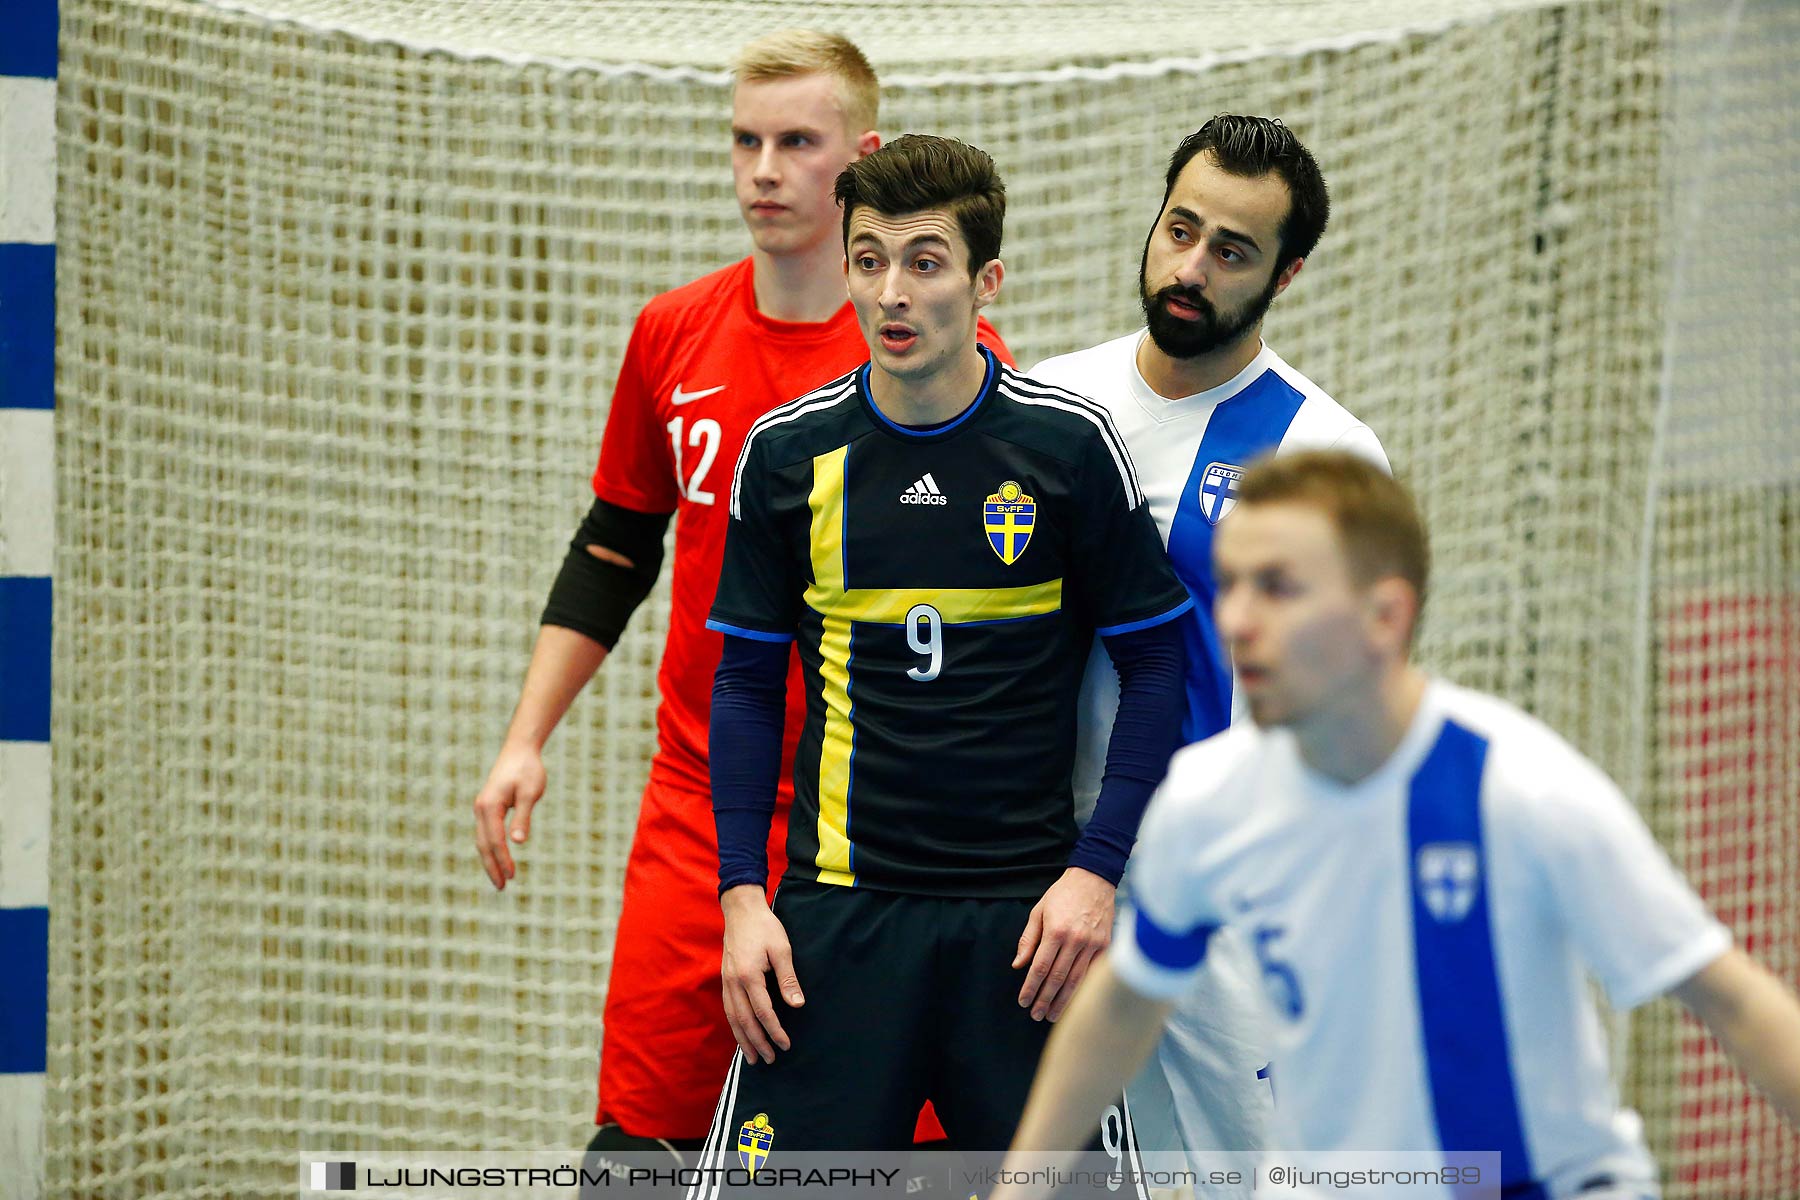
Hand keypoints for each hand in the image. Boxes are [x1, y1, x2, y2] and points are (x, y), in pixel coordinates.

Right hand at [472, 742, 547, 889]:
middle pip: (483, 844)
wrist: (520, 749)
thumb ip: (523, 817)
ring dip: (490, 860)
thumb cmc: (528, 769)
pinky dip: (491, 848)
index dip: (503, 860)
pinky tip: (498, 858)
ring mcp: (482, 807)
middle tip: (501, 888)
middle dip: (492, 866)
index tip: (511, 877)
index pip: (495, 840)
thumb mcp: (530, 793)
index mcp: (489, 806)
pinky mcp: (487, 807)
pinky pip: (486, 833)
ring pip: (483, 840)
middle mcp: (481, 808)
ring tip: (499, 879)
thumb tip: (518, 842)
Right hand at [721, 885, 805, 1063]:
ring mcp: (726, 981)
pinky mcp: (725, 979)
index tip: (785, 1045)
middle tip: (770, 1060)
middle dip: (757, 1042)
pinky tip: (741, 1035)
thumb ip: (788, 978)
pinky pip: (728, 1009)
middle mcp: (734, 982)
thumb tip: (797, 1004)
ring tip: (752, 1057)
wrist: (741, 910)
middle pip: (744, 1020)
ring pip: (732, 1018)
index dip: (775, 1031)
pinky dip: (735, 1026)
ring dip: (743, 1039)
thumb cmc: (764, 927)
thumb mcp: (782, 949)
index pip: (763, 1012)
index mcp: (749, 975)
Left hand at [1013, 867, 1115, 1020]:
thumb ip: (1028, 939)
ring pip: (1076, 980)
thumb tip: (1018, 965)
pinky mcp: (1105, 946)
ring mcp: (1093, 944)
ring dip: (1063, 1001)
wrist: (1094, 879)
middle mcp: (1075, 940)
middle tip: (1036, 1015)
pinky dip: (1082, 989)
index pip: (1040, 967)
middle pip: (1058, 979)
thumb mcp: (1038, 911)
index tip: (1023, 1001)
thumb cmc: (1063, 894)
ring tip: (1052, 1015)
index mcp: (1056, 931)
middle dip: (1045, 1000)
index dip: (1030, 987)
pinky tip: (1074, 1001)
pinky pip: (1092, 973)